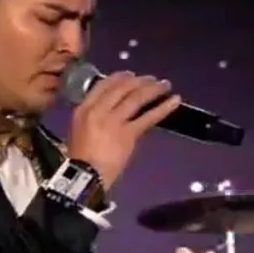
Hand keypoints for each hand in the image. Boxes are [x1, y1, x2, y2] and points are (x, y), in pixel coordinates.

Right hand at [66, 72, 181, 191]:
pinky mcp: (128, 134)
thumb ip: (93, 118)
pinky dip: (163, 108)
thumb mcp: (78, 131)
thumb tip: (111, 110)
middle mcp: (99, 110)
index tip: (130, 75)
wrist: (84, 177)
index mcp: (84, 109)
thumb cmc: (79, 159)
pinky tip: (175, 101)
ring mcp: (114, 121)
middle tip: (151, 79)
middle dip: (139, 81)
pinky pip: (148, 118)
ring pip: (136, 98)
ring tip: (165, 85)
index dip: (119, 77)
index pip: (103, 85)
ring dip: (153, 89)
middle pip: (122, 88)